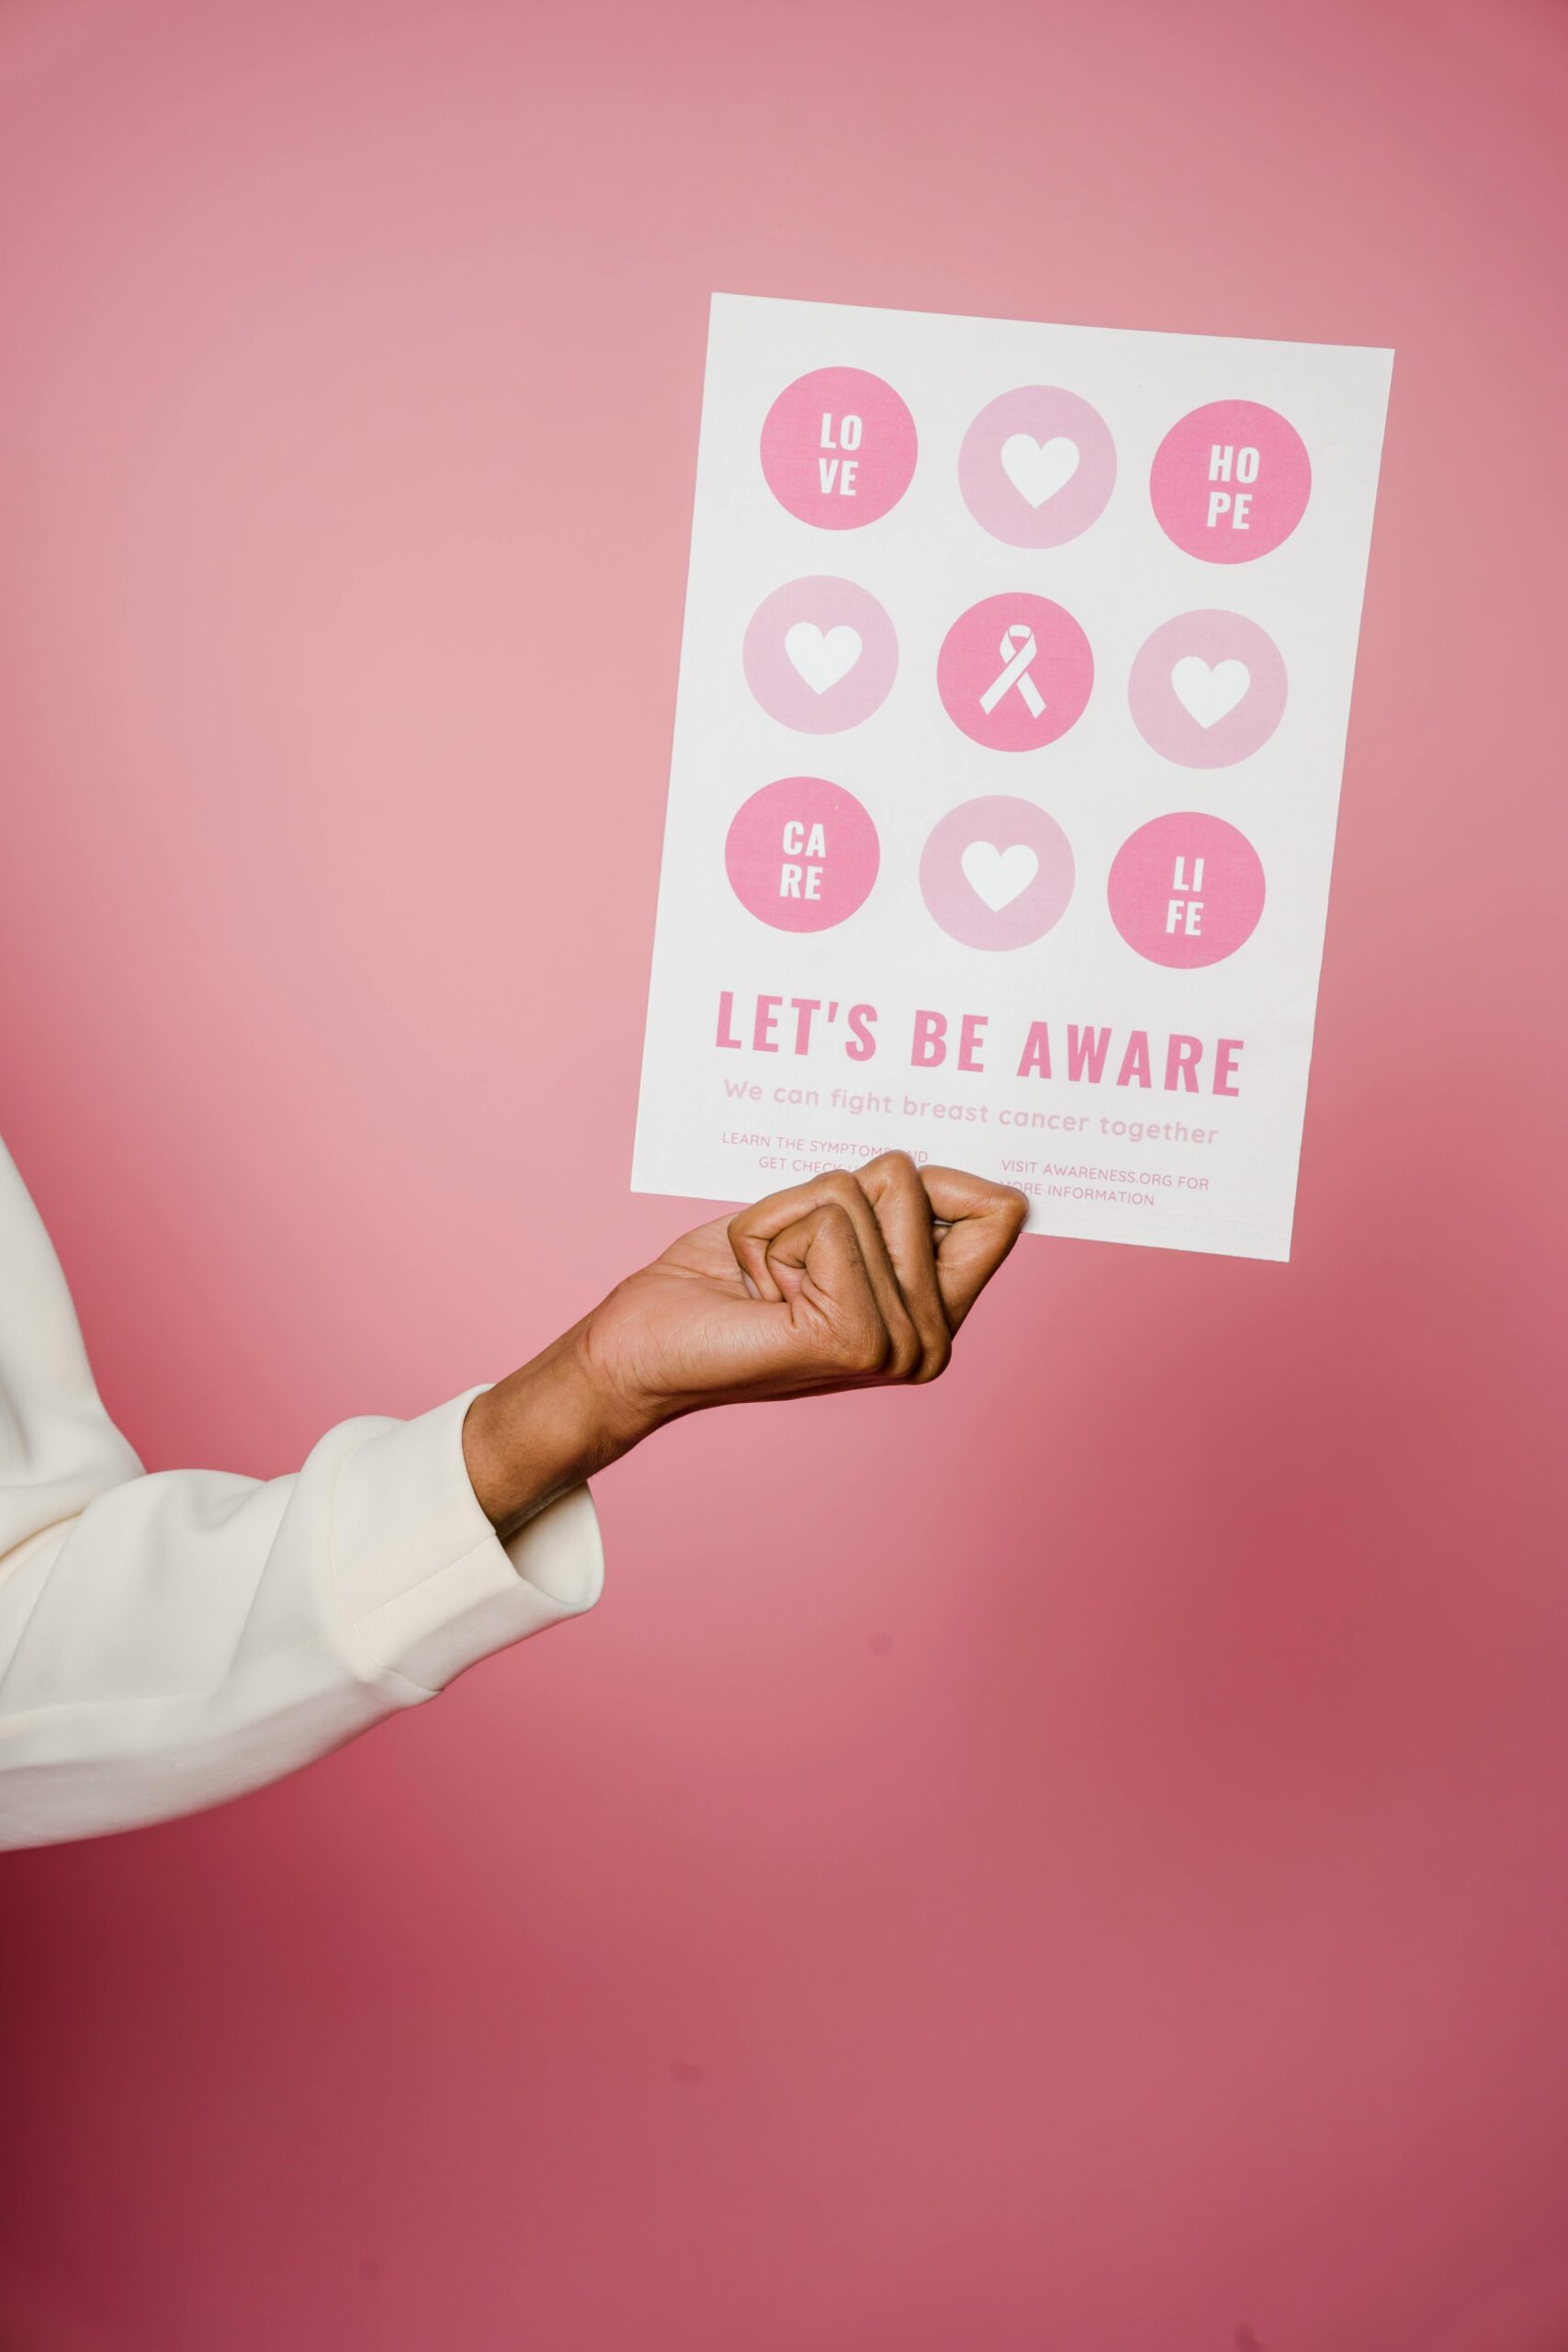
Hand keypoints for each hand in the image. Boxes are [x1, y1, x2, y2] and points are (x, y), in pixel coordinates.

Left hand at [463, 1156, 1027, 1536]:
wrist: (642, 1345)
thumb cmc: (726, 1283)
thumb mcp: (825, 1222)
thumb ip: (894, 1201)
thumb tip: (934, 1161)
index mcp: (938, 1314)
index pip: (1000, 1209)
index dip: (938, 1178)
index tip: (862, 1206)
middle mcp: (931, 1340)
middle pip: (914, 1181)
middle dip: (830, 1196)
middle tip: (793, 1259)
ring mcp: (896, 1347)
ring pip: (862, 1194)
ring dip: (790, 1216)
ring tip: (770, 1275)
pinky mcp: (852, 1340)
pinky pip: (829, 1222)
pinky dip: (770, 1232)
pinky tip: (757, 1289)